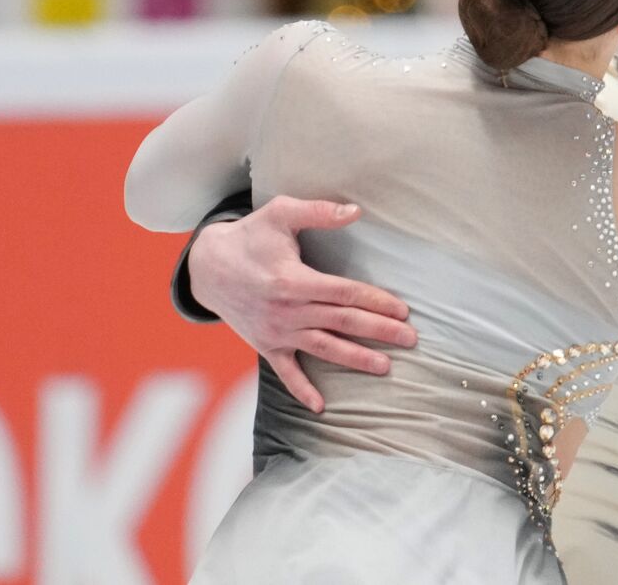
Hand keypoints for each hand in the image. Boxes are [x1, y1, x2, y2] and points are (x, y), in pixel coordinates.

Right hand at [189, 194, 416, 412]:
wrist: (207, 267)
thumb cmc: (250, 237)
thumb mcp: (280, 213)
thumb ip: (318, 212)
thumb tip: (355, 211)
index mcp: (294, 280)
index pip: (345, 293)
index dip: (376, 301)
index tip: (402, 310)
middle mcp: (287, 311)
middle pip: (342, 322)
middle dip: (379, 331)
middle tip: (411, 339)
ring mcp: (276, 332)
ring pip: (323, 348)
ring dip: (355, 359)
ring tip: (385, 367)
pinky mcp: (265, 345)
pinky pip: (285, 372)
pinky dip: (302, 390)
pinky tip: (321, 406)